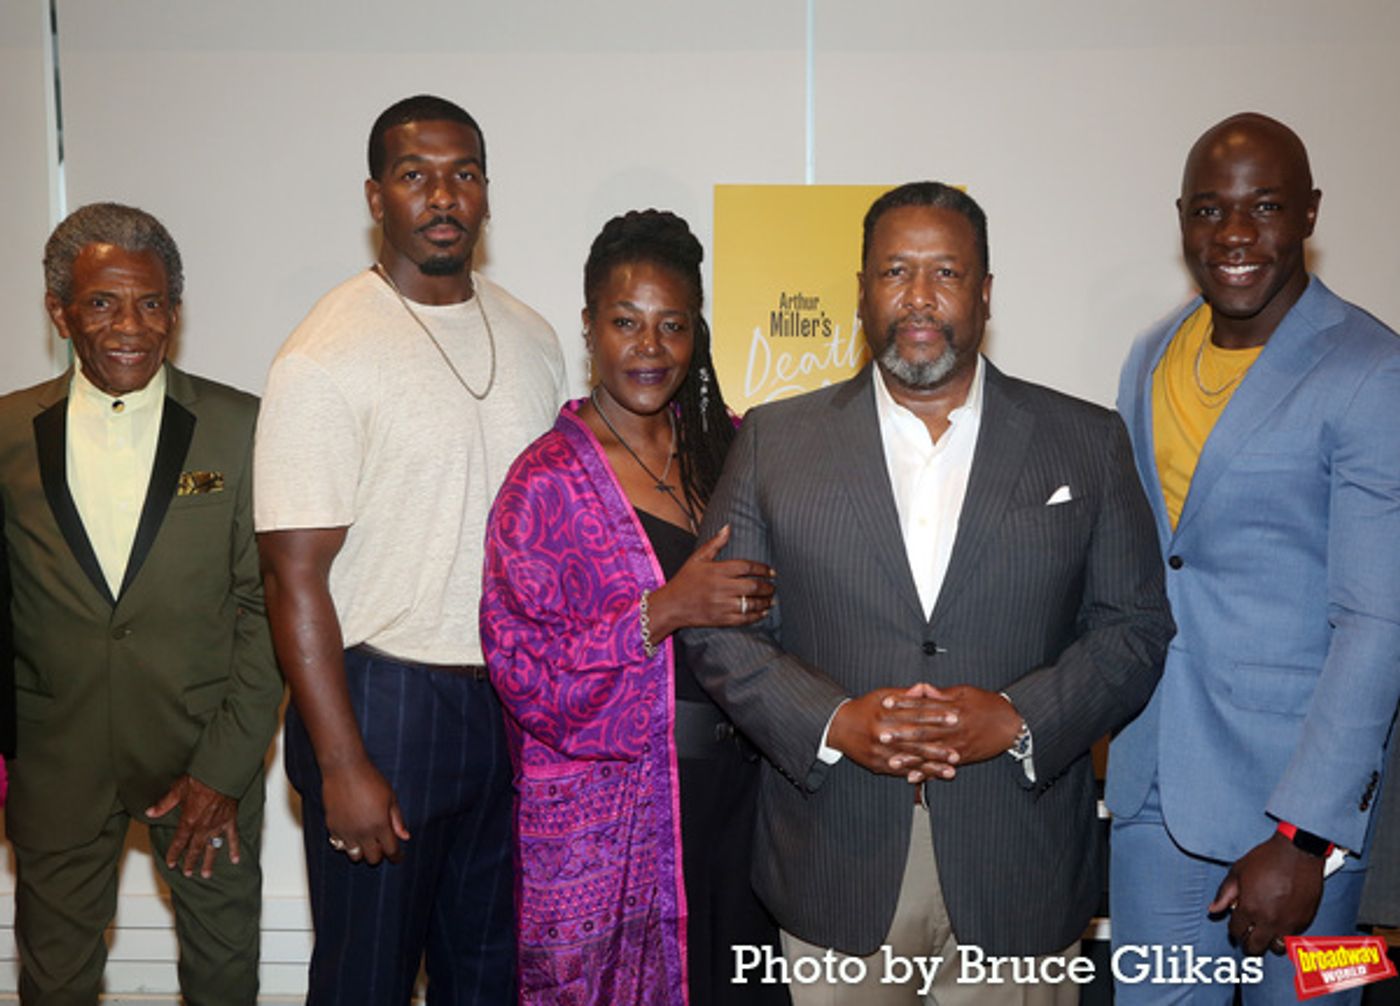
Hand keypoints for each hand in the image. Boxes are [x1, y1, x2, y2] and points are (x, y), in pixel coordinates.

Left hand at [146, 774, 239, 878]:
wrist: (221, 774)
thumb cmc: (201, 779)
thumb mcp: (178, 790)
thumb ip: (164, 804)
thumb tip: (150, 812)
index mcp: (189, 821)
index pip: (179, 842)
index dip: (174, 854)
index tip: (171, 863)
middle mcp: (203, 827)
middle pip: (195, 849)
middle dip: (190, 862)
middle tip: (188, 873)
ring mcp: (217, 826)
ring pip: (212, 848)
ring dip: (209, 862)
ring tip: (206, 874)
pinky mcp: (230, 821)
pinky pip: (233, 838)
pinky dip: (234, 849)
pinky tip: (235, 859)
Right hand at [321, 758, 410, 864]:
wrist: (344, 768)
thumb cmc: (370, 779)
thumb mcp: (391, 797)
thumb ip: (397, 819)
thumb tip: (405, 837)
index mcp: (380, 825)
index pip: (391, 850)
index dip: (396, 856)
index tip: (399, 857)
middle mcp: (362, 832)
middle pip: (373, 858)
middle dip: (380, 854)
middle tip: (383, 846)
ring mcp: (346, 831)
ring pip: (355, 856)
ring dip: (363, 852)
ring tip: (367, 842)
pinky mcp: (332, 827)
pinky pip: (340, 845)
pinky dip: (347, 844)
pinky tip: (353, 835)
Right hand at [647, 525, 775, 637]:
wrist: (670, 606)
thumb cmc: (684, 580)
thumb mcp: (697, 558)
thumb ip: (715, 543)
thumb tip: (728, 527)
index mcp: (717, 570)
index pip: (747, 567)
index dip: (762, 569)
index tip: (772, 572)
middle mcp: (721, 587)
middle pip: (753, 586)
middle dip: (767, 587)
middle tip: (773, 586)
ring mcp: (721, 605)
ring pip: (751, 604)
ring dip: (765, 602)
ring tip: (771, 599)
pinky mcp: (721, 620)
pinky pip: (744, 619)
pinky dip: (756, 616)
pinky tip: (762, 613)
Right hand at [827, 686, 961, 779]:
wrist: (837, 726)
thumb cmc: (863, 709)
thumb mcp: (881, 695)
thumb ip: (903, 695)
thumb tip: (922, 689)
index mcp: (886, 713)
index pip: (916, 714)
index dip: (936, 716)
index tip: (954, 717)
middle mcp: (882, 733)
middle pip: (915, 739)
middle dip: (939, 746)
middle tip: (957, 750)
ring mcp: (880, 751)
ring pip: (910, 759)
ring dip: (932, 766)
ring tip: (951, 769)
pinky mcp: (877, 764)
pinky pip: (899, 771)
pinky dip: (916, 775)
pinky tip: (931, 778)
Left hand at [882, 684, 1024, 771]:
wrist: (1013, 725)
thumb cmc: (989, 705)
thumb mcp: (965, 692)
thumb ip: (942, 694)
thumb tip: (922, 688)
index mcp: (952, 709)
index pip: (923, 705)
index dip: (903, 704)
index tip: (886, 703)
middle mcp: (953, 728)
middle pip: (923, 731)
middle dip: (901, 734)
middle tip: (882, 735)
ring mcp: (957, 745)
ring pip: (929, 753)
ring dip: (910, 758)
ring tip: (892, 761)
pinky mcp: (961, 758)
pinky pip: (941, 767)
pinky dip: (926, 773)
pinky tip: (912, 777)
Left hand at [1208, 832, 1324, 954]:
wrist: (1298, 852)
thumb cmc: (1269, 859)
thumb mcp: (1238, 872)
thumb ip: (1224, 894)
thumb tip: (1214, 909)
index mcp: (1250, 908)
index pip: (1236, 932)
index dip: (1234, 930)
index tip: (1236, 926)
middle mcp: (1269, 920)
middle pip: (1254, 947)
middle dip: (1248, 943)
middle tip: (1248, 936)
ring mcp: (1288, 923)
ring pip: (1276, 948)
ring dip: (1269, 942)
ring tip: (1265, 933)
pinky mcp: (1304, 921)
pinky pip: (1292, 938)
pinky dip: (1285, 935)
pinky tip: (1280, 924)